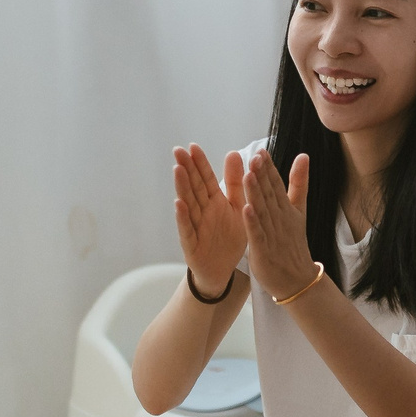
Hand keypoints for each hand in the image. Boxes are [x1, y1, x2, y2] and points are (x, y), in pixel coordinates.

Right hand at [172, 145, 247, 290]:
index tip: (193, 146)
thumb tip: (234, 152)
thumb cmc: (229, 238)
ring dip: (182, 187)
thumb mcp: (238, 207)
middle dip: (186, 169)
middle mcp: (203, 211)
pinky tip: (179, 204)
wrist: (224, 270)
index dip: (199, 163)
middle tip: (178, 150)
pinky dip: (183, 217)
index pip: (206, 178)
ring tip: (177, 170)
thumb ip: (236, 182)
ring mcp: (195, 226)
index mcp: (215, 202)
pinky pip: (187, 229)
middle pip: (193, 187)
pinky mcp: (192, 244)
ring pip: (188, 204)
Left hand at [242, 148, 317, 303]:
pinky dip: (253, 222)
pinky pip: (257, 234)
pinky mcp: (263, 250)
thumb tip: (304, 155)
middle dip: (262, 176)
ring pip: (262, 211)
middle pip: (269, 195)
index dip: (269, 168)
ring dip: (256, 194)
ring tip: (249, 176)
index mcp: (284, 208)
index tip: (261, 151)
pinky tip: (247, 209)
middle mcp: (279, 219)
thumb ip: (299, 183)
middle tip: (255, 157)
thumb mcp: (298, 210)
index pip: (276, 185)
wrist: (297, 279)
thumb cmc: (293, 243)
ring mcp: (272, 234)